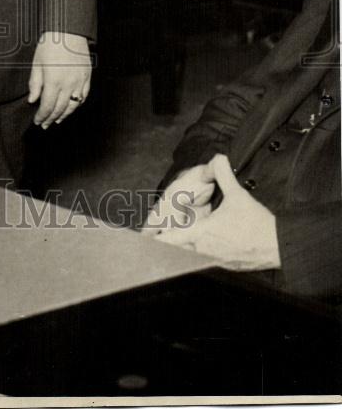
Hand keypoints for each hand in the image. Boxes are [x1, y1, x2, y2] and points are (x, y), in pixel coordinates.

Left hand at [28, 32, 92, 128]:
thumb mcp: (37, 63)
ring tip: (57, 120)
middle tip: (45, 124)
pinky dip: (77, 104)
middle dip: (51, 118)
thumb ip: (35, 83)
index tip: (37, 121)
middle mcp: (68, 84)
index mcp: (54, 81)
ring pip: (73, 105)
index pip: (47, 106)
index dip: (42, 116)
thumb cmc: (50, 44)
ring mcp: (79, 81)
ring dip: (64, 115)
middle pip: (60, 108)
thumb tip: (32, 100)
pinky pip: (83, 96)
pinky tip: (71, 107)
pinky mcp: (87, 76)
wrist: (68, 31)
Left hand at [152, 153, 280, 270]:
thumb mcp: (238, 194)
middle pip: (178, 252)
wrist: (280, 245)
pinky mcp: (227, 266)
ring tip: (178, 244)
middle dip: (168, 245)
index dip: (155, 239)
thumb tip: (219, 157)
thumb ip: (224, 175)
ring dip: (184, 251)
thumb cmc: (258, 223)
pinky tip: (205, 247)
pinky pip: (206, 262)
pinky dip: (200, 256)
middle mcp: (206, 250)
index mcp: (203, 233)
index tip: (143, 240)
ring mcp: (216, 260)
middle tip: (156, 240)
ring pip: (192, 258)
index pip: (171, 239)